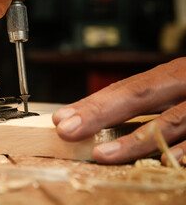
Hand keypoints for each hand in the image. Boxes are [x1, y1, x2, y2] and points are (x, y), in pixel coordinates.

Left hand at [52, 57, 185, 164]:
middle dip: (99, 113)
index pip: (123, 89)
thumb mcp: (176, 84)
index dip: (92, 104)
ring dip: (133, 139)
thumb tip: (103, 115)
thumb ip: (148, 99)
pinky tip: (163, 160)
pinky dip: (184, 149)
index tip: (62, 117)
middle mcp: (182, 85)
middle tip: (67, 130)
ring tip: (101, 154)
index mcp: (168, 76)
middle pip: (138, 96)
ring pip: (170, 121)